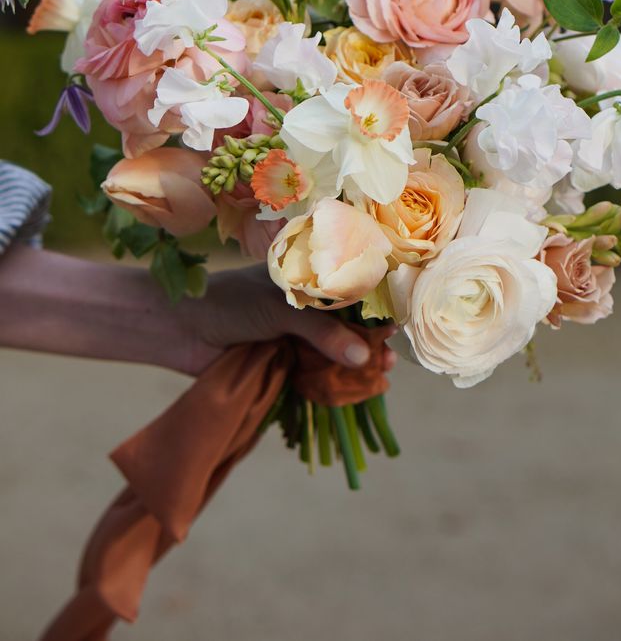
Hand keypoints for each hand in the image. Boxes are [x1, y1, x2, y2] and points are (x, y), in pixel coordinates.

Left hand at [179, 264, 398, 376]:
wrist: (180, 329)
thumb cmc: (230, 303)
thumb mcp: (281, 308)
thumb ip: (322, 331)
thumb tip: (363, 357)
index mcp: (305, 276)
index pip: (349, 286)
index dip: (374, 305)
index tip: (395, 324)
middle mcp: (304, 303)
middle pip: (347, 322)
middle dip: (370, 340)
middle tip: (389, 359)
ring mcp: (294, 333)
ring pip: (334, 350)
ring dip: (355, 364)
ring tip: (380, 376)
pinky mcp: (282, 360)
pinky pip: (314, 372)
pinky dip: (333, 381)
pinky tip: (352, 390)